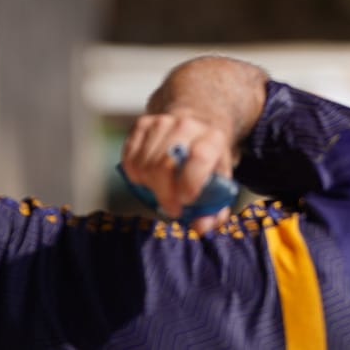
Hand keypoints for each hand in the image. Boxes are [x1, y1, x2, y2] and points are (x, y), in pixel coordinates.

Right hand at [120, 109, 236, 234]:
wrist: (195, 124)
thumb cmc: (207, 159)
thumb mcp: (219, 182)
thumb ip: (214, 210)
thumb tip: (200, 226)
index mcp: (212, 139)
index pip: (199, 157)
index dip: (189, 184)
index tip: (186, 201)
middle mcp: (187, 125)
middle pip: (163, 165)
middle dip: (164, 194)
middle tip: (171, 206)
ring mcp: (162, 123)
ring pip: (144, 165)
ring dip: (149, 185)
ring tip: (162, 187)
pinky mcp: (141, 125)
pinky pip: (129, 159)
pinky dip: (135, 175)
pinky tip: (149, 176)